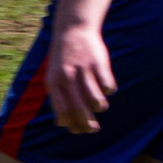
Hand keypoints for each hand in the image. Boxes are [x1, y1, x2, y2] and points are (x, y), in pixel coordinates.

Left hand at [45, 19, 117, 133]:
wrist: (73, 31)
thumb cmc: (63, 60)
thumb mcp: (54, 77)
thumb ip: (57, 98)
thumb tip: (62, 124)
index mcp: (54, 82)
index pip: (62, 110)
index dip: (71, 123)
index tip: (78, 131)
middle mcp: (67, 78)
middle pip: (79, 108)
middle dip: (87, 123)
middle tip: (93, 130)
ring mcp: (83, 70)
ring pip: (95, 99)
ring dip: (99, 107)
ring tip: (99, 107)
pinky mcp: (98, 63)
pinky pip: (107, 85)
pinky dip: (108, 90)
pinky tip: (106, 87)